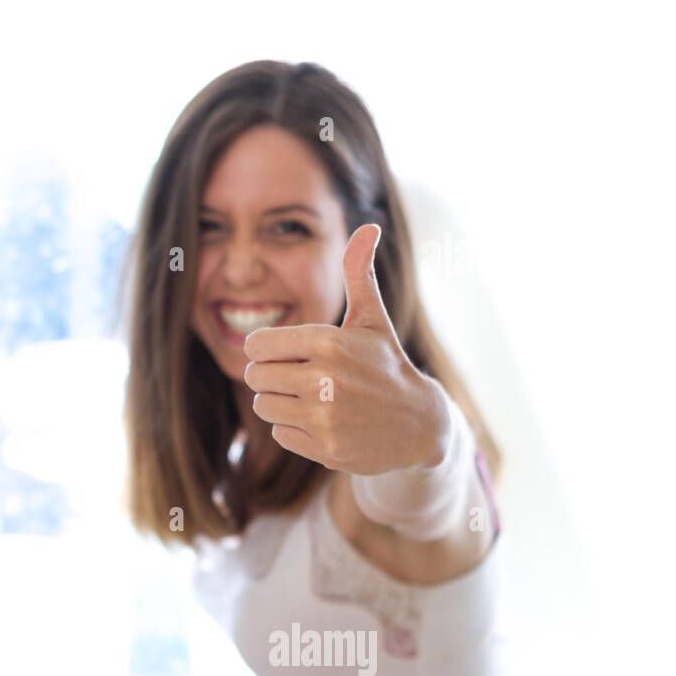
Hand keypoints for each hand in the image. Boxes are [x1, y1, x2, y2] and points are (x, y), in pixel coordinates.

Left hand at [242, 224, 447, 475]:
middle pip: (255, 375)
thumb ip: (359, 274)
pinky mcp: (325, 448)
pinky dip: (295, 428)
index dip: (265, 348)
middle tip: (299, 376)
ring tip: (311, 397)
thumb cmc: (386, 365)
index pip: (257, 344)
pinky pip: (280, 433)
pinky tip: (323, 421)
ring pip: (264, 405)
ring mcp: (326, 417)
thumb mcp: (372, 320)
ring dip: (280, 401)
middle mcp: (326, 380)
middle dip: (271, 375)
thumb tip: (368, 226)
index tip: (285, 351)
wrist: (420, 425)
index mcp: (330, 342)